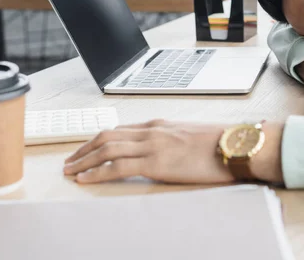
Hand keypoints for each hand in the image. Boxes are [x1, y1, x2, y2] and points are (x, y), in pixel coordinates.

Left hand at [63, 119, 284, 183]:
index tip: (86, 149)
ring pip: (107, 149)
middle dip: (84, 149)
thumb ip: (171, 140)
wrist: (235, 145)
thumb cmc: (218, 144)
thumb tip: (164, 150)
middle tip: (69, 161)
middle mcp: (151, 131)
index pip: (120, 130)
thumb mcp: (190, 136)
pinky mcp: (155, 162)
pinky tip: (85, 178)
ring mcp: (152, 145)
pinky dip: (96, 172)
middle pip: (107, 136)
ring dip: (84, 160)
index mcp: (159, 125)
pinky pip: (117, 166)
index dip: (98, 139)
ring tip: (70, 170)